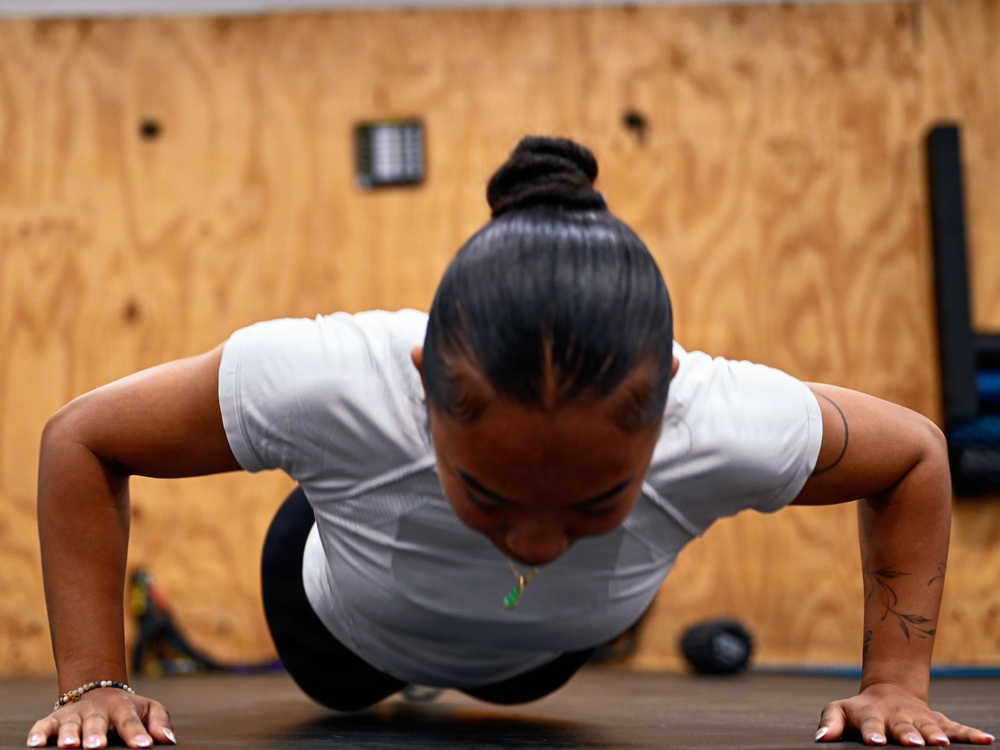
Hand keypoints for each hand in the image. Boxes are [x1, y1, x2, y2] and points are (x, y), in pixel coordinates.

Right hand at [26, 688, 175, 748]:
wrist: (99, 691)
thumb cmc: (127, 710)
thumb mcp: (149, 710)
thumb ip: (159, 723)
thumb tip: (168, 739)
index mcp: (122, 707)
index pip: (130, 721)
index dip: (137, 733)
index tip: (144, 746)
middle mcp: (97, 710)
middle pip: (97, 722)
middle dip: (96, 734)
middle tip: (97, 747)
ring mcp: (75, 714)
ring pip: (70, 724)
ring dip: (69, 735)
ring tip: (70, 746)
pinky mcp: (55, 719)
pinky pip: (44, 725)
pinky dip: (39, 733)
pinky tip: (35, 744)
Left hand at [815, 683, 994, 745]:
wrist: (887, 693)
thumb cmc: (858, 711)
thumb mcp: (839, 711)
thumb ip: (829, 723)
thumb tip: (820, 739)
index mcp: (870, 714)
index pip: (870, 723)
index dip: (872, 733)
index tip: (875, 742)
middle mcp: (896, 715)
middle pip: (902, 725)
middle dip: (908, 735)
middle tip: (914, 744)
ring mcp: (918, 717)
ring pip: (928, 725)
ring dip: (936, 734)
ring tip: (941, 743)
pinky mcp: (937, 720)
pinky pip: (955, 727)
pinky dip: (970, 734)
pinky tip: (985, 740)